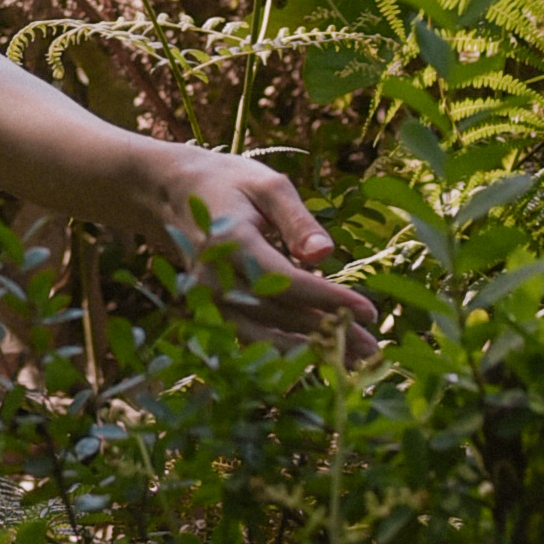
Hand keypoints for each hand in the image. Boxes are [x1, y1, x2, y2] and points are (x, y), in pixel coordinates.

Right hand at [130, 147, 379, 360]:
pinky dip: (285, 348)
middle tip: (373, 349)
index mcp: (231, 242)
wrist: (170, 193)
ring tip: (354, 361)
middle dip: (327, 334)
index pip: (285, 280)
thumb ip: (296, 219)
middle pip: (278, 315)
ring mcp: (209, 298)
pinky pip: (251, 335)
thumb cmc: (227, 182)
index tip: (368, 312)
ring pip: (264, 335)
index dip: (327, 299)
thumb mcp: (266, 184)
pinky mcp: (211, 309)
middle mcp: (216, 277)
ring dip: (309, 350)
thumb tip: (326, 255)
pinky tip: (318, 355)